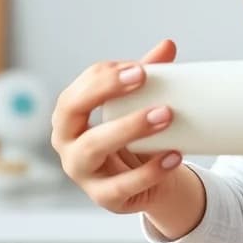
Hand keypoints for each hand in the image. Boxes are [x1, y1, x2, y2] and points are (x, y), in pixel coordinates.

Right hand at [51, 38, 193, 215]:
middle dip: (104, 92)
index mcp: (69, 116)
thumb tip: (168, 44)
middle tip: (143, 78)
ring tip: (166, 115)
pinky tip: (174, 155)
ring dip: (129, 128)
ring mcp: (82, 173)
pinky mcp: (105, 198)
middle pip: (72, 113)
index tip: (139, 68)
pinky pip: (124, 185)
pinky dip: (151, 170)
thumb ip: (149, 75)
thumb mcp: (138, 106)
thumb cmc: (134, 137)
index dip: (104, 77)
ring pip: (93, 148)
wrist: (148, 183)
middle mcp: (67, 143)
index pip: (76, 89)